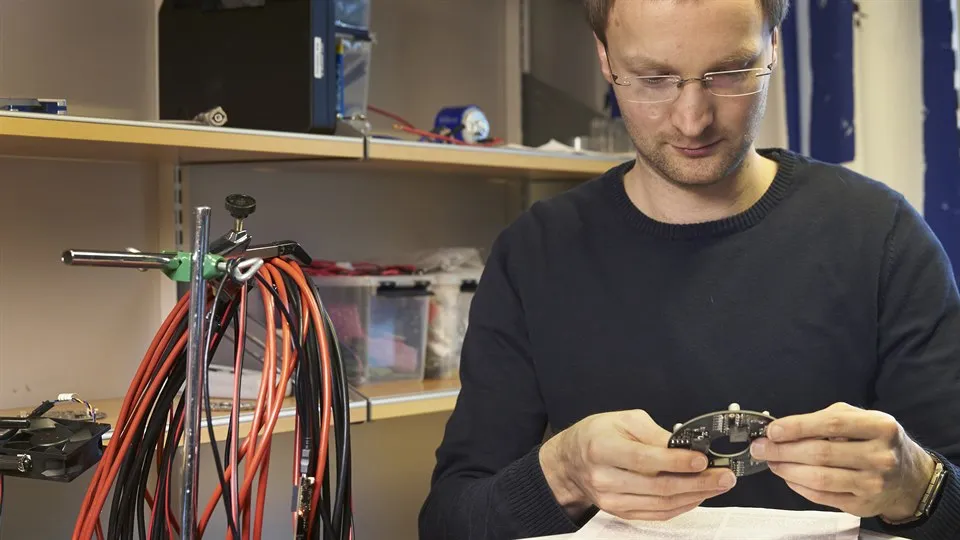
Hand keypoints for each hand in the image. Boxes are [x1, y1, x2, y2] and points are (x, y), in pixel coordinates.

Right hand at [540, 409, 736, 521]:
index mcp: (602, 448)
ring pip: (661, 504)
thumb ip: (653, 433)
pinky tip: (698, 495)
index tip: (702, 460)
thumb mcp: (623, 419)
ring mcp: (612, 500)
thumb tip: (685, 447)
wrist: (571, 461)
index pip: (644, 459)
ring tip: (719, 485)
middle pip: (658, 486)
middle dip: (697, 482)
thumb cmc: (597, 435)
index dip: (676, 462)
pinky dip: (682, 506)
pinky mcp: (620, 513)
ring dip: (695, 495)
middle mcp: (604, 477)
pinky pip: (657, 514)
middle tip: (724, 475)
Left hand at [750, 402, 935, 520]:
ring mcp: (873, 484)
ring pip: (819, 478)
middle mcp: (880, 456)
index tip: (772, 430)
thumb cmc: (875, 441)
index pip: (832, 424)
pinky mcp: (863, 505)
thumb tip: (782, 429)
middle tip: (761, 447)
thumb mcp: (860, 419)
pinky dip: (799, 486)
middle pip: (821, 453)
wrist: (909, 477)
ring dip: (787, 469)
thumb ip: (825, 419)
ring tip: (771, 461)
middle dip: (783, 450)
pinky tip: (788, 477)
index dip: (797, 427)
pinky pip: (822, 496)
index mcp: (880, 427)